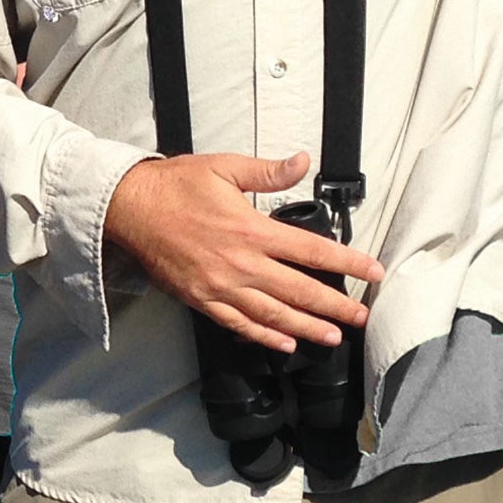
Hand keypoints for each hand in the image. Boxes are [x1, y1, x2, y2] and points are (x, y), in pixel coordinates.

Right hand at [102, 151, 384, 353]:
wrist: (129, 208)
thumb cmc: (175, 184)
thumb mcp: (224, 167)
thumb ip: (268, 171)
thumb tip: (303, 161)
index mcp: (252, 229)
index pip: (312, 251)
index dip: (347, 262)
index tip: (373, 271)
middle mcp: (241, 263)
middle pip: (299, 291)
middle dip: (335, 305)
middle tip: (361, 316)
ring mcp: (220, 286)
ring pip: (272, 314)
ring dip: (306, 327)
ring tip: (332, 336)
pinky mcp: (201, 299)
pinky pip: (238, 323)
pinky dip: (264, 336)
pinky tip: (285, 342)